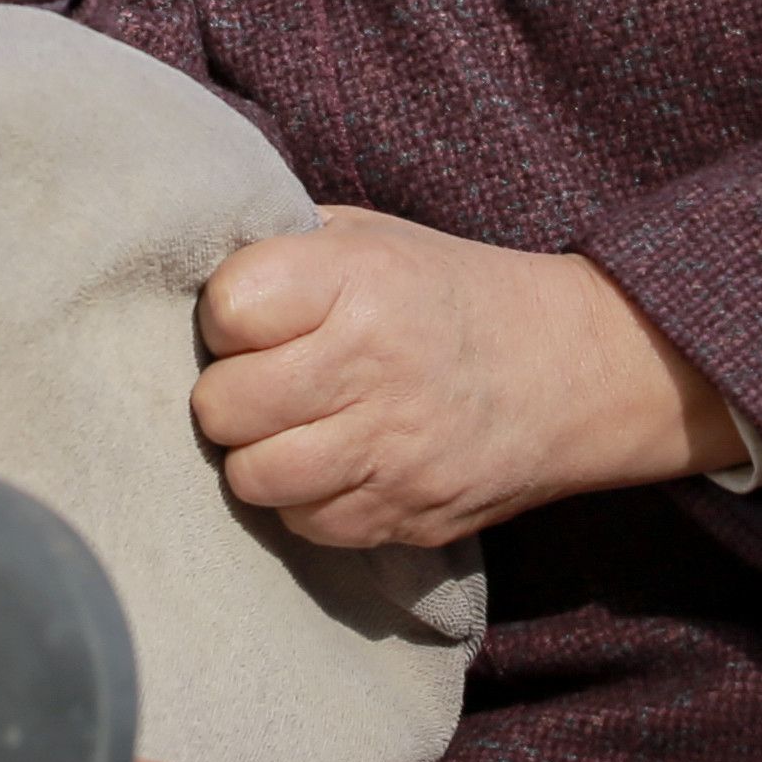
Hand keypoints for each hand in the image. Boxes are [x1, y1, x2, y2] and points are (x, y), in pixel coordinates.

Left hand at [189, 208, 746, 548]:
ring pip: (253, 477)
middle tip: (261, 381)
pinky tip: (332, 464)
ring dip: (257, 455)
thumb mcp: (374, 235)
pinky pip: (304, 525)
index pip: (226, 308)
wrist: (571, 370)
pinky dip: (304, 500)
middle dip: (229, 394)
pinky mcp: (404, 515)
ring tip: (287, 429)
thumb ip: (287, 247)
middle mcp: (370, 366)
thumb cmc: (449, 294)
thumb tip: (189, 267)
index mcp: (357, 280)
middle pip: (223, 405)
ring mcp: (389, 451)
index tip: (252, 318)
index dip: (225, 317)